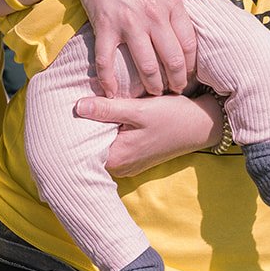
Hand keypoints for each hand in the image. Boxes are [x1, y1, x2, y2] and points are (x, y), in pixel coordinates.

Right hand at [70, 0, 204, 97]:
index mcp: (171, 2)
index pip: (189, 43)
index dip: (192, 64)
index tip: (191, 74)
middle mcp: (154, 16)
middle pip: (172, 59)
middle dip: (176, 81)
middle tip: (175, 91)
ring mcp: (129, 23)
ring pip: (146, 66)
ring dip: (151, 85)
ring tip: (152, 94)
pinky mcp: (105, 26)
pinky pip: (107, 61)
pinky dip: (109, 81)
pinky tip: (112, 93)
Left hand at [76, 92, 222, 177]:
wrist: (202, 124)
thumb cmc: (173, 116)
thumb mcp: (139, 109)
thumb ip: (108, 109)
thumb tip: (78, 106)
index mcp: (118, 158)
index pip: (83, 147)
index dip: (75, 128)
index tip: (68, 110)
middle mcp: (120, 167)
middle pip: (92, 146)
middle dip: (85, 126)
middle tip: (78, 103)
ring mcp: (128, 164)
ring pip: (103, 144)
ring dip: (98, 128)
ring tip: (91, 107)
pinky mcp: (135, 158)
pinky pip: (114, 145)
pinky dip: (110, 131)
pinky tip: (109, 115)